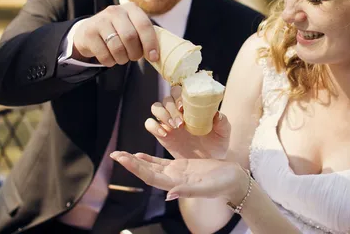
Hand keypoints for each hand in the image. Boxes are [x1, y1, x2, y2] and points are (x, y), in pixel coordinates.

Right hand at [73, 3, 158, 66]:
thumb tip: (156, 54)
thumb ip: (144, 34)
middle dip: (135, 53)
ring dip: (122, 59)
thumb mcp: (132, 26)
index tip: (153, 57)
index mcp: (131, 8)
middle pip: (130, 37)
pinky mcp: (89, 33)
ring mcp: (100, 20)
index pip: (144, 25)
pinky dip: (110, 62)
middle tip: (134, 57)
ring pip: (117, 48)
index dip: (150, 43)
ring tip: (121, 57)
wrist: (90, 30)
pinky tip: (110, 57)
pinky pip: (105, 55)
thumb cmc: (118, 31)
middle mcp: (115, 11)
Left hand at [110, 151, 247, 202]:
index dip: (136, 168)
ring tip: (121, 154)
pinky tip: (139, 155)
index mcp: (177, 184)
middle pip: (147, 171)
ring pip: (151, 166)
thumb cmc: (224, 184)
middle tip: (115, 154)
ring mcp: (176, 173)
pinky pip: (161, 162)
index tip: (123, 159)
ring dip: (136, 161)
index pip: (151, 177)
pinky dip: (149, 159)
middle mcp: (173, 179)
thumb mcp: (208, 187)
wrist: (234, 180)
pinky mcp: (182, 167)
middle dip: (130, 163)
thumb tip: (169, 195)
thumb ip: (188, 191)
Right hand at [145, 87, 229, 159]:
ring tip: (174, 127)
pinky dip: (154, 126)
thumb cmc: (217, 142)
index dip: (178, 95)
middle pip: (166, 98)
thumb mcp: (223, 132)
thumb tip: (217, 114)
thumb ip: (222, 122)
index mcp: (191, 105)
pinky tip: (165, 134)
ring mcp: (168, 121)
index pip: (180, 90)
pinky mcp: (161, 134)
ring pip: (156, 107)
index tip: (184, 107)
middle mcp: (177, 110)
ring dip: (162, 114)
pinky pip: (149, 124)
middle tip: (181, 123)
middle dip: (171, 108)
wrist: (209, 160)